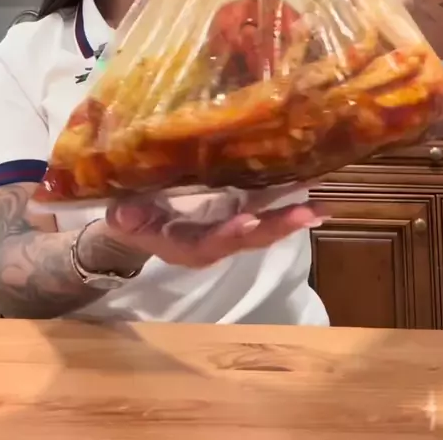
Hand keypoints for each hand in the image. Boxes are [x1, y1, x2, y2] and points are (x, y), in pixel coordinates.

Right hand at [80, 191, 325, 272]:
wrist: (134, 228)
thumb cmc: (128, 220)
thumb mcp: (121, 218)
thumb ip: (125, 218)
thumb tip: (125, 214)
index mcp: (184, 246)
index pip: (209, 244)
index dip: (228, 234)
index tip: (249, 220)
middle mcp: (212, 244)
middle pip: (247, 240)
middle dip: (277, 226)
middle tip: (310, 213)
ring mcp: (226, 231)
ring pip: (260, 230)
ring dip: (290, 219)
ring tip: (321, 208)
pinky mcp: (233, 215)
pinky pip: (261, 213)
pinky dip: (285, 205)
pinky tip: (311, 195)